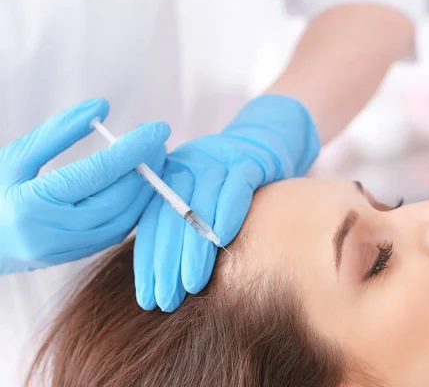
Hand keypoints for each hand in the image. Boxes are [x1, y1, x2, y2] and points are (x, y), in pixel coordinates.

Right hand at [0, 98, 170, 272]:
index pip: (100, 172)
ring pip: (125, 218)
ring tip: (155, 160)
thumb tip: (101, 107)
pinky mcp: (78, 256)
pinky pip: (118, 231)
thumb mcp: (15, 157)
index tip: (158, 129)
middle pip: (120, 197)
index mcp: (35, 204)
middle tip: (159, 142)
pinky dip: (135, 206)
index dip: (135, 148)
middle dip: (147, 167)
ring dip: (147, 188)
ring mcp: (68, 250)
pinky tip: (140, 185)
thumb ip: (58, 131)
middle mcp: (56, 232)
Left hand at [134, 94, 320, 311]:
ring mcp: (216, 160)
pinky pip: (235, 187)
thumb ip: (181, 226)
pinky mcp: (247, 159)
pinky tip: (223, 240)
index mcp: (169, 177)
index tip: (148, 297)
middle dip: (166, 263)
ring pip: (199, 205)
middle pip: (170, 217)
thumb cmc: (233, 184)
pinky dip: (228, 212)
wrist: (268, 140)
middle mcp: (187, 165)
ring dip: (194, 248)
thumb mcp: (202, 198)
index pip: (152, 222)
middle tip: (166, 299)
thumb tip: (165, 279)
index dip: (148, 261)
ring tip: (191, 284)